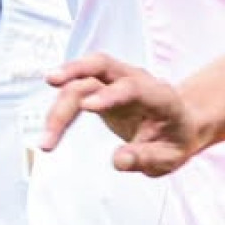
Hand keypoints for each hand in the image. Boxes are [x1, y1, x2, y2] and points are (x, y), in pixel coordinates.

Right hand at [42, 56, 204, 175]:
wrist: (178, 127)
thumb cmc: (174, 141)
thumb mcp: (168, 158)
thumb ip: (146, 158)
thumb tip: (118, 160)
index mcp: (159, 96)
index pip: (133, 87)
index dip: (110, 94)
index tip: (87, 107)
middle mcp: (135, 80)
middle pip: (101, 65)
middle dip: (74, 70)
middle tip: (51, 80)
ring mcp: (115, 82)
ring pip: (81, 81)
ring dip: (59, 106)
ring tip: (46, 142)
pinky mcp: (100, 90)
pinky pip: (75, 91)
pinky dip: (60, 110)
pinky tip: (49, 132)